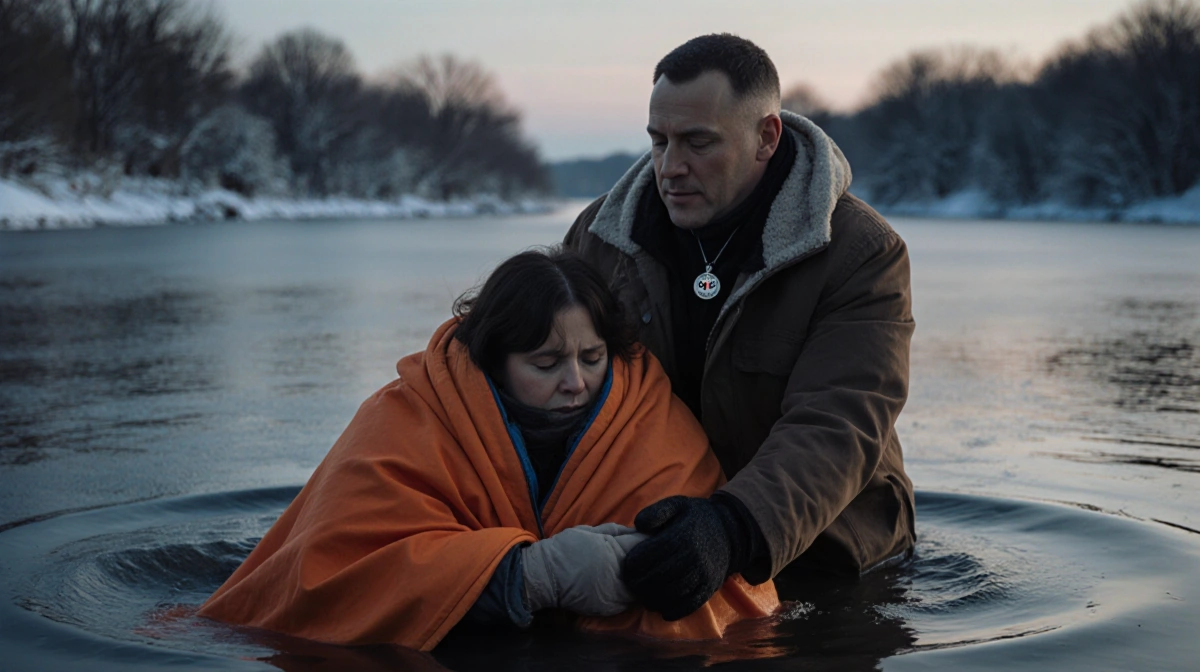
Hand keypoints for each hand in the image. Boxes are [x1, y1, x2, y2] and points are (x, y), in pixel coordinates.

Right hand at [522, 523, 647, 616]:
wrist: (544, 577)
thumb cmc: (565, 548)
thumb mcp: (589, 530)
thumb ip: (615, 531)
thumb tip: (637, 531)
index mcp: (614, 552)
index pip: (644, 544)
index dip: (649, 539)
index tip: (651, 537)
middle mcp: (619, 576)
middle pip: (647, 567)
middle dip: (648, 559)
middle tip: (645, 553)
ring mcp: (616, 596)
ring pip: (641, 585)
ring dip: (640, 577)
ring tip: (635, 569)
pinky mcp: (611, 609)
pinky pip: (629, 599)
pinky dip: (630, 590)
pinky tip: (624, 582)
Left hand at [621, 496, 732, 620]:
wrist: (732, 531)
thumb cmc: (697, 518)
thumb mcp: (678, 504)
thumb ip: (656, 512)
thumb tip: (637, 525)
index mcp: (682, 536)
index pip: (650, 554)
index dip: (633, 564)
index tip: (626, 566)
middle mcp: (693, 557)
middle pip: (659, 577)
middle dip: (639, 584)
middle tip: (630, 585)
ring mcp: (703, 574)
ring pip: (673, 593)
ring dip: (653, 600)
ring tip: (642, 597)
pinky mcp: (710, 587)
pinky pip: (690, 605)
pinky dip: (674, 611)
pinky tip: (662, 610)